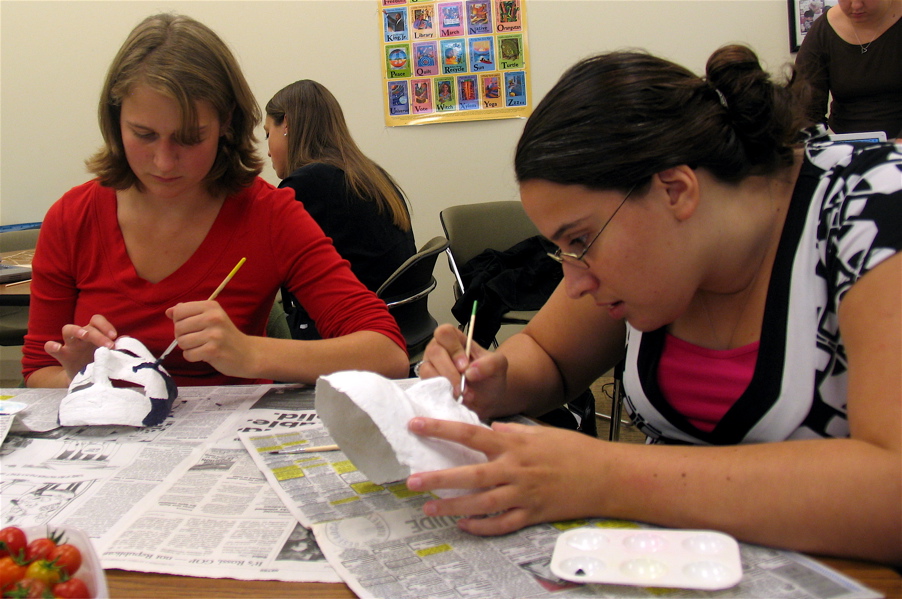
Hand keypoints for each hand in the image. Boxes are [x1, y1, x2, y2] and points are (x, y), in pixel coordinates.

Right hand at [44, 314, 116, 380]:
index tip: (114, 336)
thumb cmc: (100, 362)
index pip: (97, 320)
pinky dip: (52, 345)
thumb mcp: (110, 355)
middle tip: (110, 345)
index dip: (105, 325)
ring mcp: (70, 345)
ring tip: (85, 335)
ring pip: (67, 329)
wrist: (86, 379)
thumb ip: (118, 347)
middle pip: (87, 327)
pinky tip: (57, 348)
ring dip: (77, 330)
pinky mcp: (61, 356)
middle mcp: (82, 336)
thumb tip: (126, 340)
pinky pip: (49, 346)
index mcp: (94, 333)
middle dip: (99, 335)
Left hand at [165, 300, 251, 377]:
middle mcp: (213, 318)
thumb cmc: (226, 335)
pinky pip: (188, 354)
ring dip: (188, 347)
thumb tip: (169, 311)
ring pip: (182, 342)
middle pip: (178, 327)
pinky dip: (192, 357)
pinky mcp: (213, 350)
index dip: (179, 321)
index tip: (190, 326)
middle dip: (183, 336)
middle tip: (196, 339)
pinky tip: (203, 354)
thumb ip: (189, 312)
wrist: (247, 353)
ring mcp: (214, 334)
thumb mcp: (211, 317)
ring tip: (201, 346)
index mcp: (211, 306)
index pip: (179, 311)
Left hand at [405, 417, 603, 535]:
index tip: (416, 425)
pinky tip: (464, 525)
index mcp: (515, 445)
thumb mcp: (544, 432)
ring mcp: (522, 494)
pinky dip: (481, 527)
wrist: (607, 477)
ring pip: (480, 503)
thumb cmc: (577, 451)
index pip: (470, 433)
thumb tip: (493, 430)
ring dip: (452, 506)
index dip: (440, 429)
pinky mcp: (532, 514)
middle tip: (412, 481)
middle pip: (469, 474)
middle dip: (438, 477)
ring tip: (429, 508)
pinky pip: (501, 524)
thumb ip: (515, 431)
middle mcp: (514, 470)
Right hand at [418, 324, 507, 418]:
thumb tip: (471, 370)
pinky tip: (454, 398)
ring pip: (427, 369)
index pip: (445, 332)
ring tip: (462, 394)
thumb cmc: (489, 378)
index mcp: (456, 340)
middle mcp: (440, 350)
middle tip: (464, 385)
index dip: (453, 348)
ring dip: (446, 384)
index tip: (465, 366)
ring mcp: (431, 367)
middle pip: (434, 351)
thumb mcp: (499, 366)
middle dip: (450, 371)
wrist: (488, 400)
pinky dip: (441, 394)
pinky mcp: (428, 384)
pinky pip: (426, 386)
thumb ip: (491, 363)